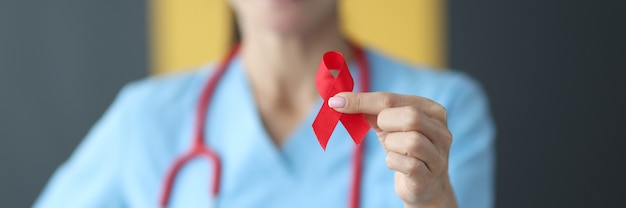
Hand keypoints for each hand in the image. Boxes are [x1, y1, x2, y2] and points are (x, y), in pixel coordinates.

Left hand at [330, 92, 457, 207]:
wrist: (424, 185)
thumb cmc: (404, 149)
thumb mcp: (389, 126)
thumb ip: (370, 110)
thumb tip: (339, 100)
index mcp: (432, 110)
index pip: (392, 99)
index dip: (362, 100)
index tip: (336, 101)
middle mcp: (442, 131)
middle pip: (410, 116)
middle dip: (386, 123)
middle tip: (383, 131)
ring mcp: (439, 155)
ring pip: (410, 141)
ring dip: (391, 145)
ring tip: (393, 149)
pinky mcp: (429, 176)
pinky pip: (407, 164)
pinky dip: (393, 162)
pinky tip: (396, 163)